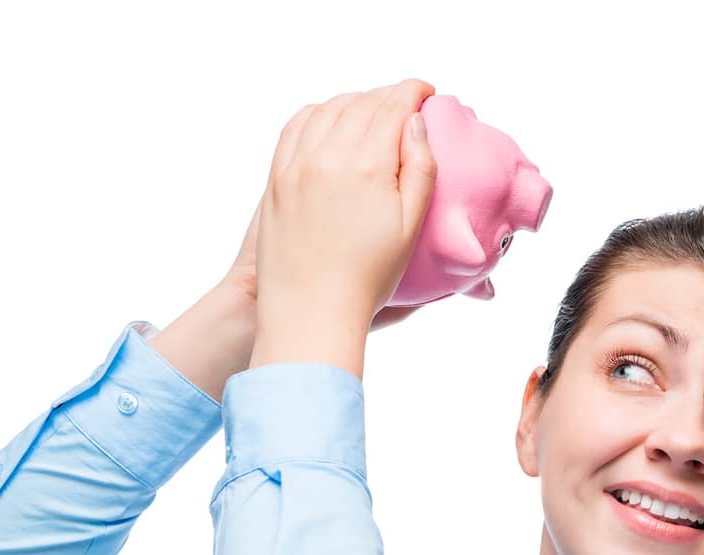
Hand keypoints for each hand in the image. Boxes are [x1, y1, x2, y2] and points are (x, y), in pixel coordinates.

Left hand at [254, 79, 437, 330]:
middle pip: (363, 103)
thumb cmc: (366, 280)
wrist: (309, 313)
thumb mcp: (408, 229)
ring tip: (372, 111)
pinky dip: (318, 113)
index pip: (394, 106)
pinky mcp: (277, 179)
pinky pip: (296, 126)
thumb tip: (415, 122)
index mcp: (367, 165)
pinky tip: (330, 120)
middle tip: (405, 105)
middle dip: (388, 96)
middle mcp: (329, 156)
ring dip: (355, 101)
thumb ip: (421, 170)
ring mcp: (297, 165)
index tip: (427, 93)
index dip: (414, 93)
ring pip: (329, 108)